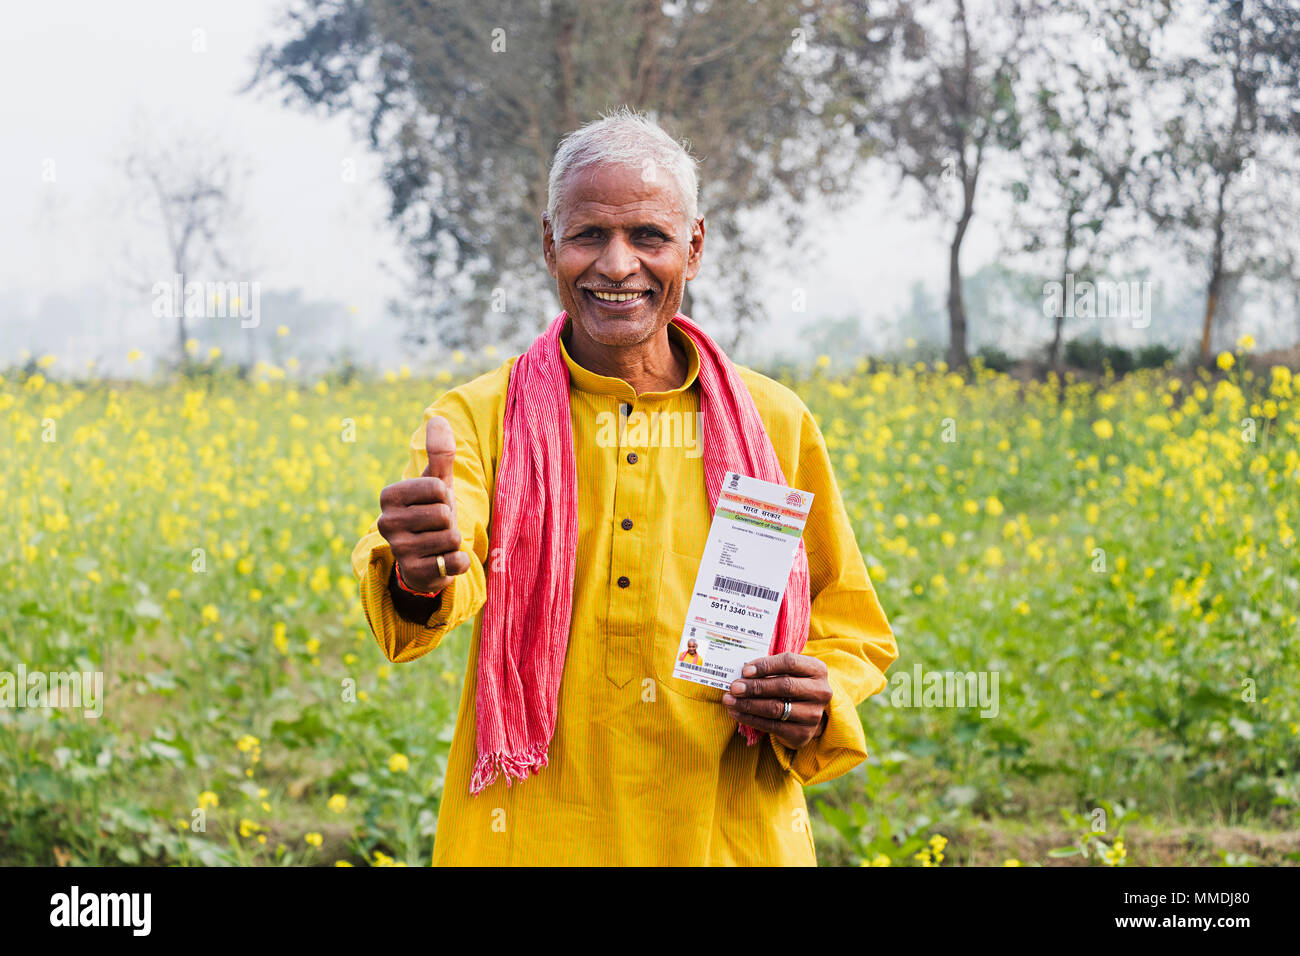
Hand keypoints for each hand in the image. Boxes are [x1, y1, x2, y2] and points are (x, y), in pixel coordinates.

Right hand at [377, 416, 469, 593]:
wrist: (428, 557)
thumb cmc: (432, 512)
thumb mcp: (437, 482)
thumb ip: (439, 453)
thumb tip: (439, 418)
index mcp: (389, 496)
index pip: (437, 488)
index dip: (444, 496)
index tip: (434, 504)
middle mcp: (386, 523)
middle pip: (444, 514)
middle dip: (450, 520)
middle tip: (438, 527)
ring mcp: (398, 550)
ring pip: (450, 537)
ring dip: (453, 541)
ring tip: (439, 543)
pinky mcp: (414, 572)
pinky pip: (454, 562)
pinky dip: (459, 561)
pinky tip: (445, 562)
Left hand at [722, 652, 832, 750]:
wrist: (809, 714)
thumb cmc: (793, 685)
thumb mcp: (789, 672)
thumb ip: (770, 669)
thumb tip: (742, 673)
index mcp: (817, 670)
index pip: (789, 662)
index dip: (765, 666)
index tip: (745, 670)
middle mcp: (820, 691)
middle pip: (783, 686)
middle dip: (754, 687)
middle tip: (734, 687)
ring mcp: (813, 714)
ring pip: (775, 708)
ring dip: (748, 704)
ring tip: (730, 701)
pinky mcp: (803, 733)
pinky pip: (771, 725)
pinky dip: (750, 719)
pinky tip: (736, 713)